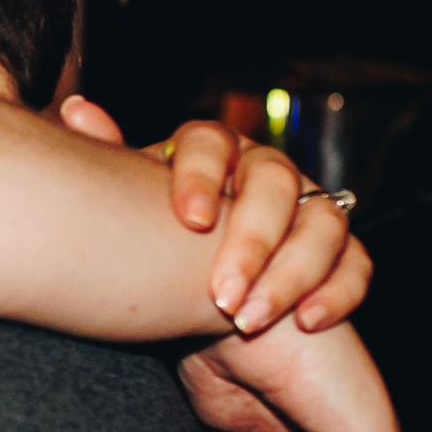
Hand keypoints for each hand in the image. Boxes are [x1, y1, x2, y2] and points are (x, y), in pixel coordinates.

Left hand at [55, 95, 370, 337]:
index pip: (209, 141)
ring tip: (250, 320)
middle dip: (250, 240)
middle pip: (274, 182)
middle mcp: (265, 174)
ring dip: (291, 273)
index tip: (189, 221)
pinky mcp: (341, 257)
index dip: (201, 175)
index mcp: (212, 156)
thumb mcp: (138, 215)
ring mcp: (310, 211)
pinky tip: (307, 321)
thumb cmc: (165, 261)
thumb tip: (75, 110)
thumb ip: (115, 166)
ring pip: (322, 223)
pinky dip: (337, 292)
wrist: (204, 322)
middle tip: (221, 296)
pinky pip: (355, 264)